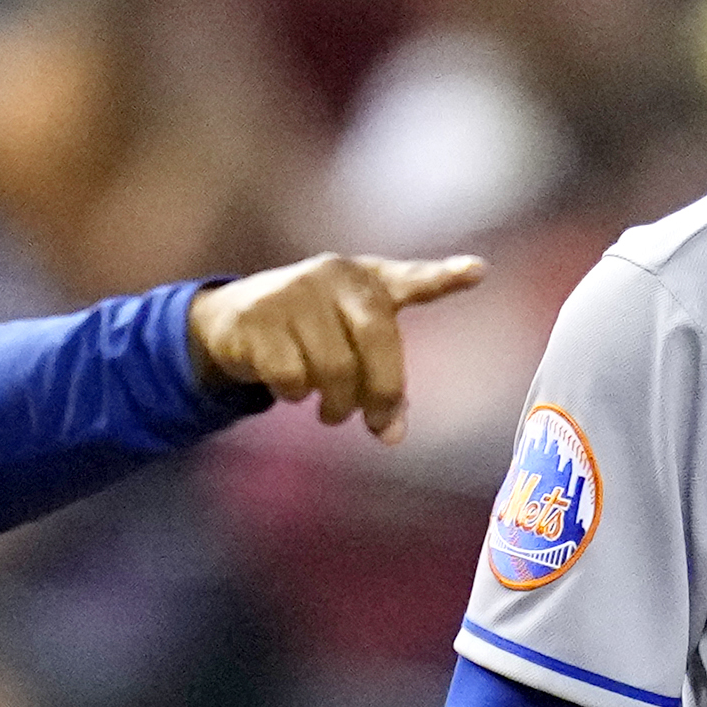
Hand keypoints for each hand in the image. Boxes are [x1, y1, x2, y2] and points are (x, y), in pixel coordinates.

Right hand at [188, 252, 485, 442]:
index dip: (442, 276)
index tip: (478, 271)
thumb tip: (391, 435)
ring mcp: (294, 292)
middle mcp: (334, 276)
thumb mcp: (346, 343)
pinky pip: (291, 376)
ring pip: (333, 367)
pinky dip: (293, 394)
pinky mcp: (258, 317)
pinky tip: (289, 387)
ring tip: (328, 410)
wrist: (229, 320)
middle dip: (382, 391)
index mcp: (366, 280)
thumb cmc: (307, 334)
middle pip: (377, 338)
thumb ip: (378, 379)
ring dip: (334, 404)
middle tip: (377, 424)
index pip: (410, 278)